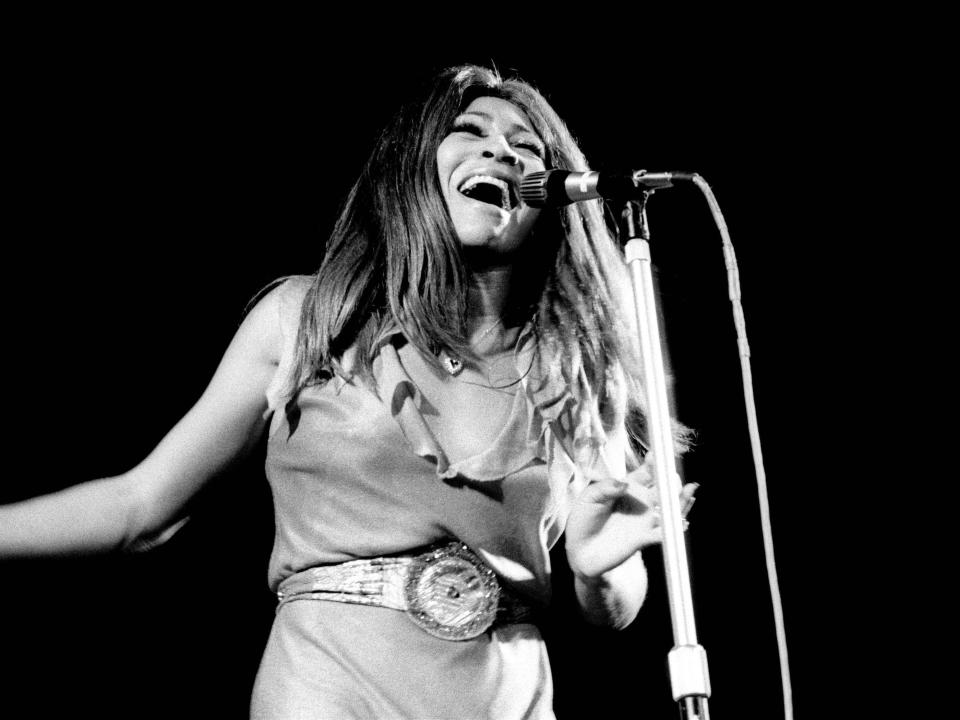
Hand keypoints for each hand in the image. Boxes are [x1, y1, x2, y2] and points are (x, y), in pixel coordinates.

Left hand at [564, 462, 697, 580]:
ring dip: (681, 501)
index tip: (657, 455)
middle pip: (662, 488)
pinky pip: (664, 533)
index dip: (653, 463)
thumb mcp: (589, 498)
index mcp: (627, 488)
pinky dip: (674, 528)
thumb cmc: (583, 520)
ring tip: (690, 490)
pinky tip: (682, 523)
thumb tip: (624, 484)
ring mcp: (644, 520)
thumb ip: (605, 488)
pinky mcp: (644, 539)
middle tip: (673, 475)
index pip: (645, 473)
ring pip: (669, 509)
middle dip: (672, 480)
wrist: (581, 550)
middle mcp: (640, 502)